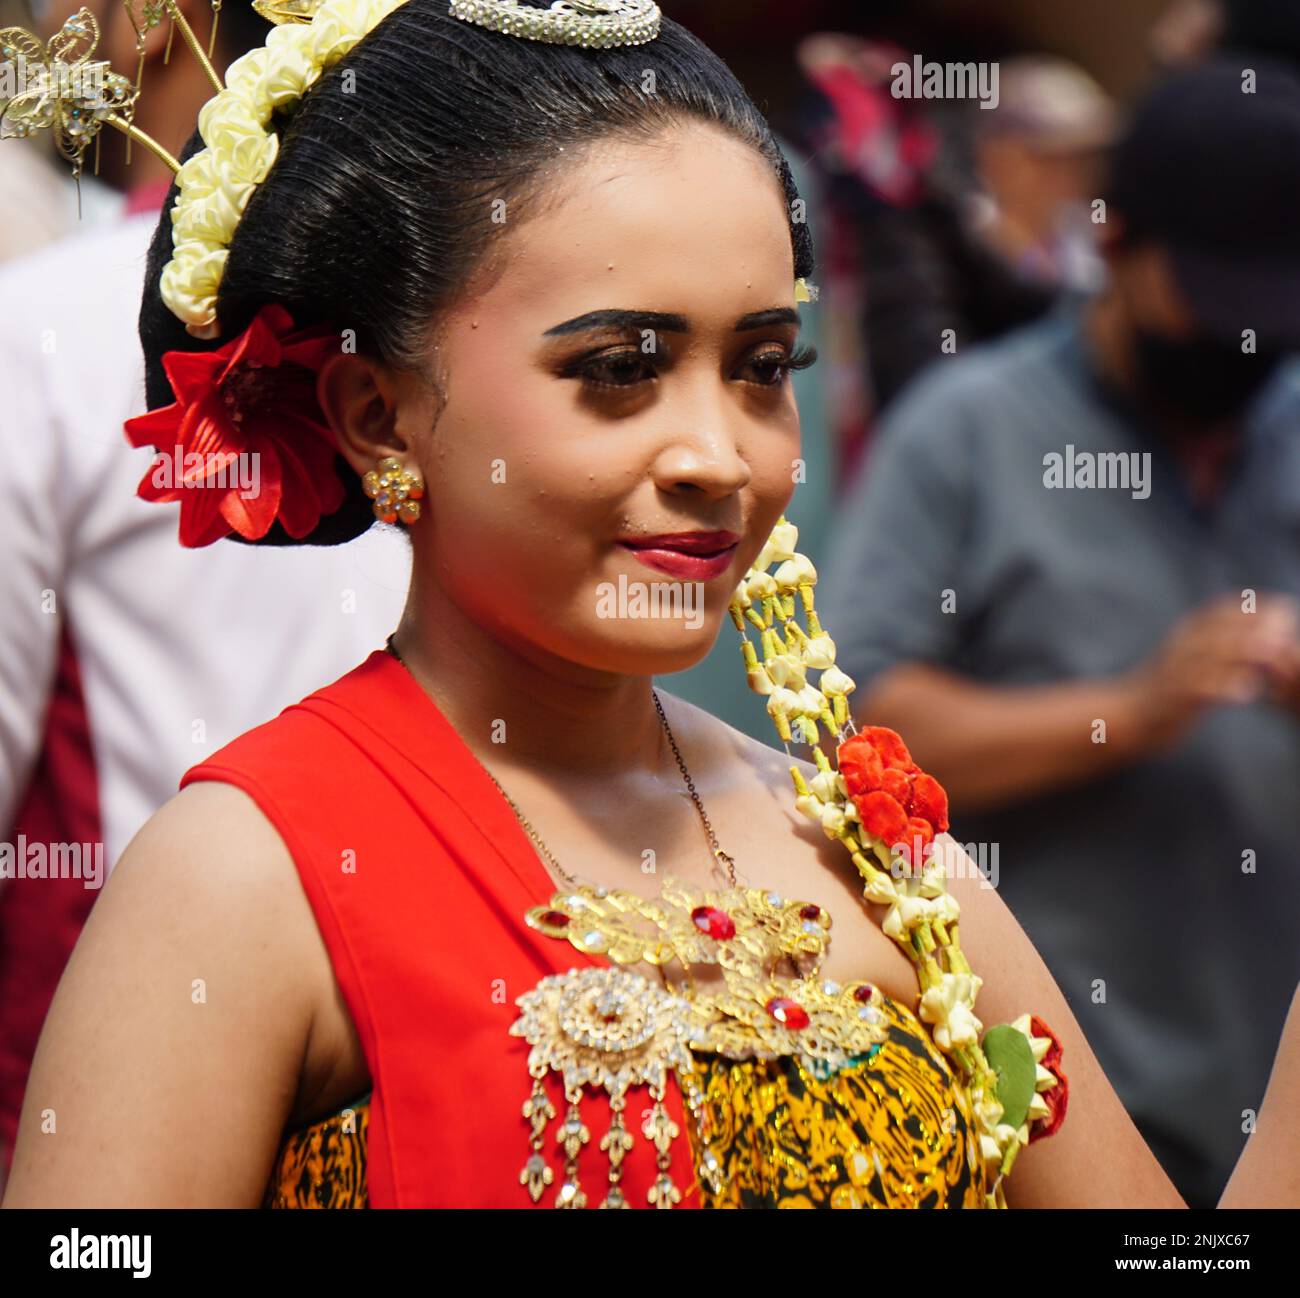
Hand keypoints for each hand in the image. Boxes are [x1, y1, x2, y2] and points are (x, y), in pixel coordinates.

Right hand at [1120, 593, 1299, 750]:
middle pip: (1223, 627)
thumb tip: (1262, 636)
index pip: (1225, 609)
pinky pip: (1199, 688)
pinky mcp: (1172, 698)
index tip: (1286, 619)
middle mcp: (1180, 647)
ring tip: (1275, 659)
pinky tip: (1247, 693)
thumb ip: (1220, 643)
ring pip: (1214, 653)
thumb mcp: (1190, 658)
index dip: (1258, 610)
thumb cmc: (1167, 691)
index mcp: (1186, 634)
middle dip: (1259, 628)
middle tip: (1287, 638)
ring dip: (1248, 653)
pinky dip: (1224, 687)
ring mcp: (1175, 671)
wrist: (1126, 717)